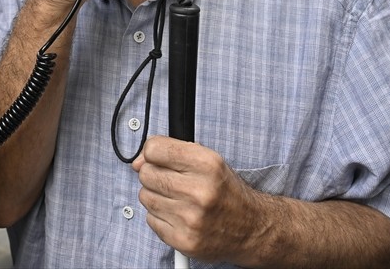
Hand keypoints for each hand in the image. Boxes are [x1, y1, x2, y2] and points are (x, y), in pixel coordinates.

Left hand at [133, 136, 262, 263]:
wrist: (251, 228)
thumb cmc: (226, 192)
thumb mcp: (208, 161)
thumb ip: (172, 152)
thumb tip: (138, 161)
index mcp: (207, 165)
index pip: (155, 149)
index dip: (151, 152)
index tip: (157, 158)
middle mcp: (200, 191)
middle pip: (146, 174)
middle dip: (154, 175)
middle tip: (172, 181)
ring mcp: (191, 219)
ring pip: (145, 197)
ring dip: (156, 196)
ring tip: (177, 199)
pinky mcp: (184, 240)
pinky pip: (150, 220)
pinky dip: (160, 217)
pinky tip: (178, 215)